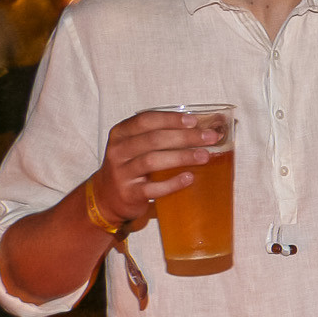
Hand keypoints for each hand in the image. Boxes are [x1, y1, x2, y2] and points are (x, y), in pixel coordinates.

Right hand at [93, 109, 223, 222]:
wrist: (108, 197)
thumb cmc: (131, 166)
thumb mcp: (136, 146)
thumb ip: (161, 136)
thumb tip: (202, 129)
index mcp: (121, 133)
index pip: (145, 120)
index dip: (171, 119)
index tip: (194, 121)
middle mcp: (118, 151)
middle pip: (153, 139)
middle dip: (185, 137)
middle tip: (210, 138)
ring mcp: (122, 173)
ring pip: (152, 161)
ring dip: (181, 157)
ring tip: (204, 156)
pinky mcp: (129, 193)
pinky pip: (152, 188)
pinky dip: (172, 183)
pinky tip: (189, 178)